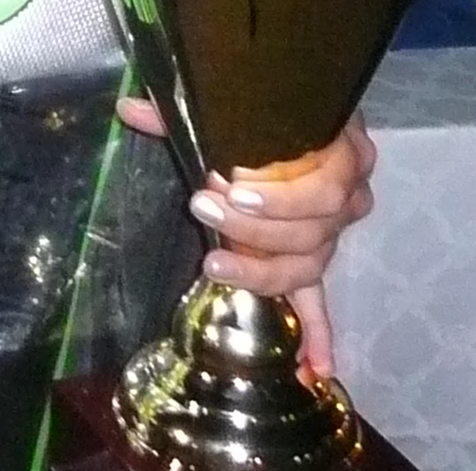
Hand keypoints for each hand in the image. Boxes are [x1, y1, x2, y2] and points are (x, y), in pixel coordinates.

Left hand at [118, 99, 377, 380]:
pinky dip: (318, 335)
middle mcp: (347, 196)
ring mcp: (333, 234)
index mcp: (339, 152)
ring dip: (261, 271)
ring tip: (216, 263)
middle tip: (203, 208)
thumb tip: (128, 108)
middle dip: (255, 228)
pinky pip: (320, 301)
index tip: (230, 186)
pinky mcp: (314, 260)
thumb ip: (182, 110)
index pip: (324, 186)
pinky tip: (314, 368)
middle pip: (314, 231)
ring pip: (308, 266)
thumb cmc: (264, 112)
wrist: (292, 117)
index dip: (281, 196)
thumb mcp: (233, 107)